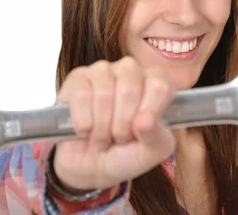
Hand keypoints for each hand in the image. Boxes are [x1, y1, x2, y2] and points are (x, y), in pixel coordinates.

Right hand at [52, 56, 176, 189]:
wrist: (89, 166)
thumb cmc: (125, 154)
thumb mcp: (149, 153)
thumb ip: (156, 138)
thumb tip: (144, 121)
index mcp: (155, 83)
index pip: (160, 85)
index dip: (150, 112)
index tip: (141, 130)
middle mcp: (130, 71)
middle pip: (129, 90)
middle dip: (122, 125)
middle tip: (119, 138)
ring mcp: (103, 71)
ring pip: (104, 94)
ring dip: (101, 128)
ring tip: (101, 137)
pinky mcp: (77, 77)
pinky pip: (81, 96)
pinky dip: (83, 123)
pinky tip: (84, 130)